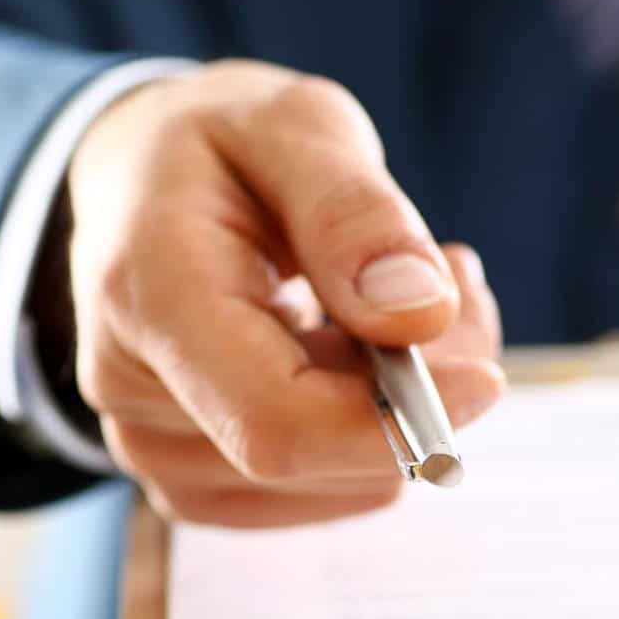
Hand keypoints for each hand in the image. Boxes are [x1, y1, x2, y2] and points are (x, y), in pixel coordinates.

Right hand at [63, 60, 504, 526]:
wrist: (137, 180)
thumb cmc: (217, 145)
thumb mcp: (292, 126)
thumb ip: (353, 215)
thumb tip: (417, 316)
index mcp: (150, 295)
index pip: (275, 423)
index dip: (391, 424)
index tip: (487, 380)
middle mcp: (130, 392)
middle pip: (321, 454)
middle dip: (420, 385)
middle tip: (450, 274)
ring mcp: (154, 450)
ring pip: (341, 482)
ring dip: (403, 403)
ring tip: (398, 295)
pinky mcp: (192, 483)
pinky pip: (326, 493)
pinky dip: (371, 429)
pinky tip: (364, 350)